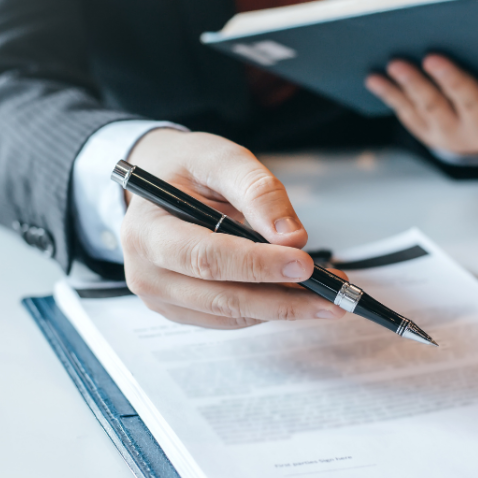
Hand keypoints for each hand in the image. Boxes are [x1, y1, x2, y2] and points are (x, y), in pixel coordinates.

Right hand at [120, 129, 346, 328]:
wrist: (159, 184)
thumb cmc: (187, 168)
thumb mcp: (221, 158)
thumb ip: (257, 190)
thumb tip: (292, 236)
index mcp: (147, 229)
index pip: (205, 258)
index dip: (257, 266)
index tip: (303, 264)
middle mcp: (146, 270)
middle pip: (221, 297)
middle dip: (282, 299)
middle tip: (331, 297)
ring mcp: (160, 296)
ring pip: (230, 314)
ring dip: (283, 308)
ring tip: (327, 295)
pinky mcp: (179, 310)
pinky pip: (229, 318)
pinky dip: (267, 309)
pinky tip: (298, 294)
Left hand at [364, 55, 477, 155]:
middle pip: (470, 102)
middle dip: (451, 80)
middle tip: (433, 57)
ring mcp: (453, 134)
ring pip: (432, 107)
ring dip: (412, 84)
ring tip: (396, 63)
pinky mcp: (428, 133)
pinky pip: (407, 112)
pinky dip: (390, 93)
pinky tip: (373, 77)